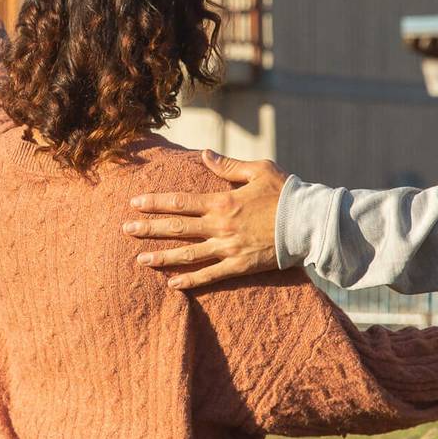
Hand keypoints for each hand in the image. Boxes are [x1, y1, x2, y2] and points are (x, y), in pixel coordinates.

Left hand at [124, 151, 289, 288]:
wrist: (311, 223)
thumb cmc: (286, 192)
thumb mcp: (258, 170)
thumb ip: (228, 165)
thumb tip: (205, 153)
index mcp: (222, 201)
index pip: (180, 202)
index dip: (155, 202)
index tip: (134, 203)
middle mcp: (220, 226)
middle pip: (177, 228)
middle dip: (149, 229)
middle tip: (126, 229)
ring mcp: (229, 248)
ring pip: (188, 254)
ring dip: (162, 257)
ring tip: (140, 260)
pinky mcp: (241, 266)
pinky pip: (211, 276)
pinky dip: (191, 281)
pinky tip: (172, 285)